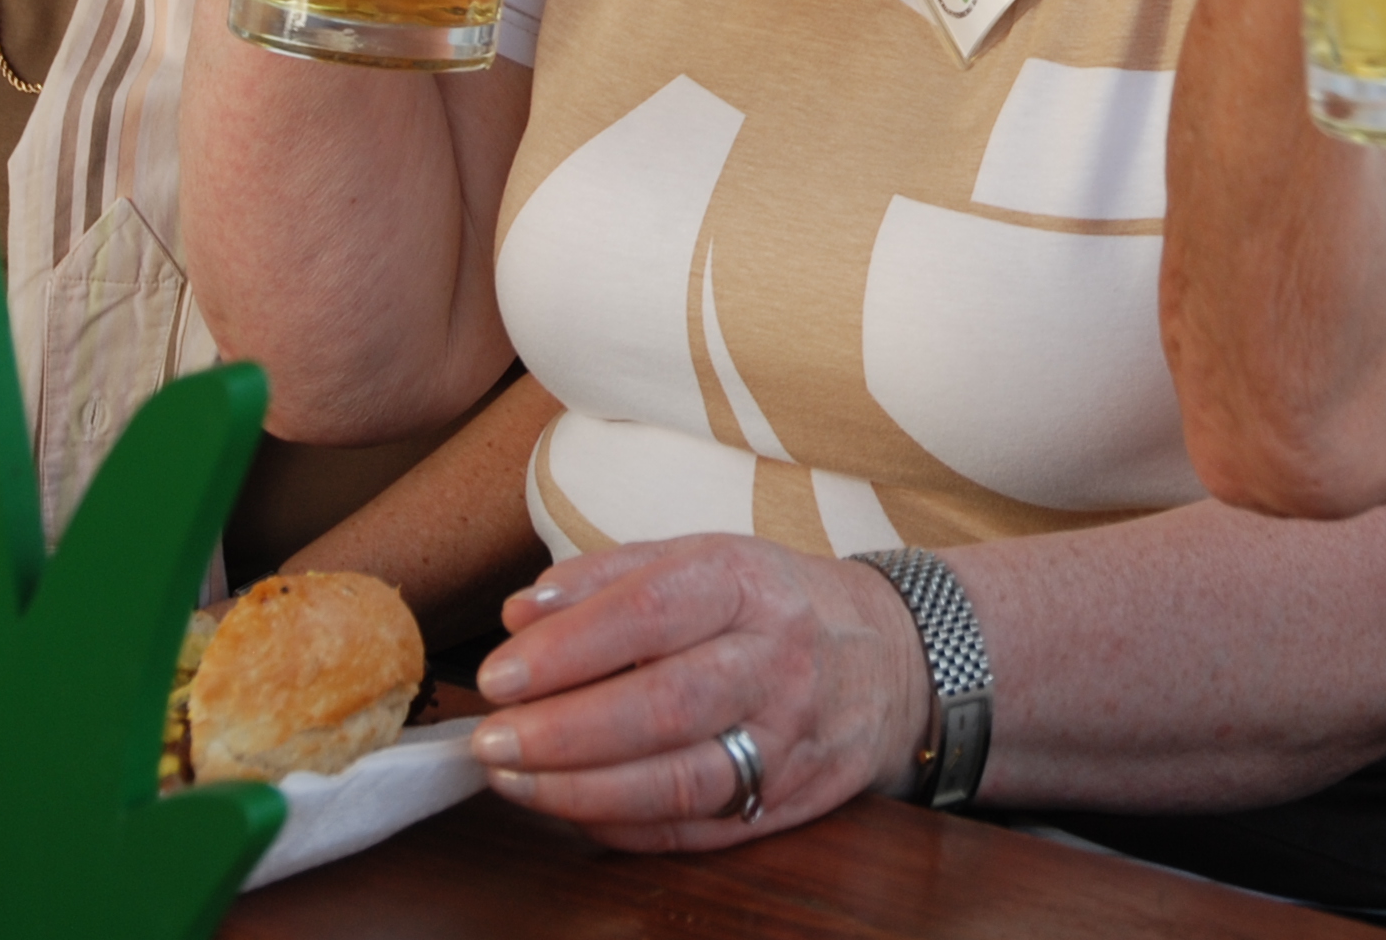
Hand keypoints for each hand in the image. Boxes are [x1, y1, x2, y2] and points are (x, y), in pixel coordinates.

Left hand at [469, 536, 932, 850]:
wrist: (895, 657)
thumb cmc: (775, 603)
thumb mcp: (703, 558)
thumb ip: (606, 578)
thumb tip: (520, 612)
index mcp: (748, 584)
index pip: (653, 612)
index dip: (568, 647)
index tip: (499, 673)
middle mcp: (775, 660)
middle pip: (664, 705)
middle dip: (563, 731)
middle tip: (490, 740)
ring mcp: (788, 739)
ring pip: (679, 780)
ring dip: (581, 790)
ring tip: (512, 780)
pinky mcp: (790, 801)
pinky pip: (695, 829)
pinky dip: (622, 826)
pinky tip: (571, 810)